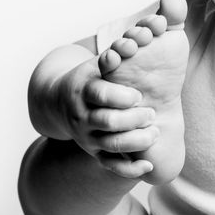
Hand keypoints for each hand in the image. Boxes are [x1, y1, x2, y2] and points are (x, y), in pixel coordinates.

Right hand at [50, 56, 159, 177]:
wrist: (60, 101)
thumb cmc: (90, 78)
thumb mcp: (96, 65)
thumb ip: (113, 57)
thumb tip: (129, 44)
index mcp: (84, 91)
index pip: (100, 95)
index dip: (121, 97)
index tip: (138, 95)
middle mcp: (83, 116)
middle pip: (108, 122)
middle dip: (133, 119)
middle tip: (151, 113)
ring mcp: (87, 137)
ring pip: (111, 145)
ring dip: (136, 141)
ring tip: (154, 132)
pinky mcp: (94, 152)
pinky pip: (111, 166)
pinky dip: (130, 170)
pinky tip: (148, 167)